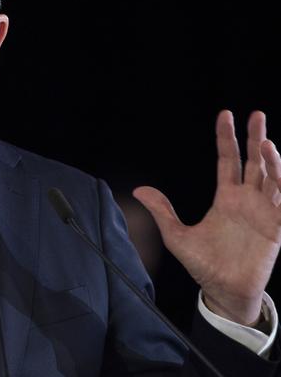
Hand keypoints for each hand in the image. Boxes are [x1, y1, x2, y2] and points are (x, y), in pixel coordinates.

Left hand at [133, 110, 280, 325]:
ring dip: (271, 160)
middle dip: (255, 137)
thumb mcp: (176, 236)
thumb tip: (139, 190)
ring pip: (271, 178)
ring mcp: (263, 212)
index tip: (225, 115)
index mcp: (226, 198)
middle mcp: (246, 200)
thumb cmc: (203, 265)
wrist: (224, 291)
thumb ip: (161, 211)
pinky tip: (278, 167)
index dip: (226, 139)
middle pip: (253, 162)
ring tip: (265, 142)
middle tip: (256, 114)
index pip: (228, 160)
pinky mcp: (276, 228)